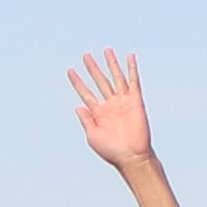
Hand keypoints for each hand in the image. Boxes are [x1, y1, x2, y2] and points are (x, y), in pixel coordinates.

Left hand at [70, 49, 154, 169]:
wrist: (131, 156)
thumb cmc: (111, 150)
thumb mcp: (92, 136)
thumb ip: (86, 120)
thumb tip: (77, 106)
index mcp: (98, 113)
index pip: (85, 93)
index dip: (78, 82)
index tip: (70, 70)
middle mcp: (110, 104)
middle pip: (99, 81)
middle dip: (92, 68)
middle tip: (86, 56)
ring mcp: (122, 101)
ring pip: (115, 77)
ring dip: (111, 64)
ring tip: (107, 51)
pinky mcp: (135, 101)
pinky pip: (133, 81)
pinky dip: (132, 69)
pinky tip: (130, 57)